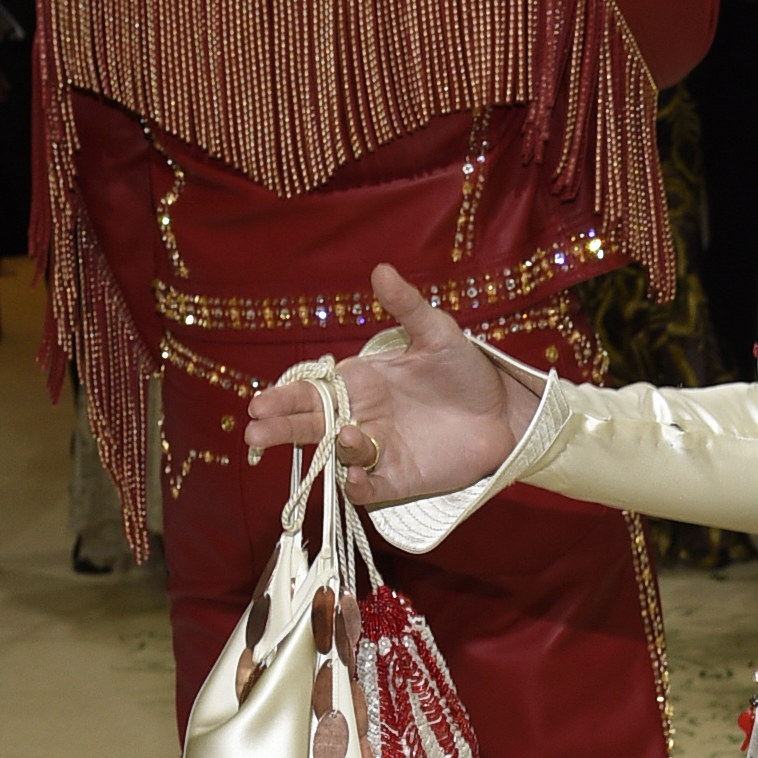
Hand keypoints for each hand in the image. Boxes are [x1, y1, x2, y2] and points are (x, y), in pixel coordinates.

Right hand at [243, 266, 543, 503]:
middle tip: (255, 434)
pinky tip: (355, 477)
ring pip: (336, 455)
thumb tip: (380, 270)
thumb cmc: (464, 369)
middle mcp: (359, 416)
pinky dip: (357, 485)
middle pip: (309, 425)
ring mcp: (377, 449)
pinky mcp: (399, 477)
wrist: (503, 410)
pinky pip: (368, 487)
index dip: (282, 396)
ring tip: (342, 434)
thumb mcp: (437, 332)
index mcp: (358, 382)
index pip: (309, 390)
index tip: (260, 401)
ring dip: (331, 450)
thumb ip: (407, 306)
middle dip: (280, 429)